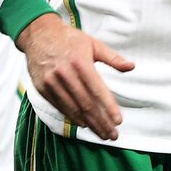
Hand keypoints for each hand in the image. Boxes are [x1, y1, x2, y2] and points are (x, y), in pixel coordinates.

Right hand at [16, 15, 134, 140]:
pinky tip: (84, 124)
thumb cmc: (69, 39)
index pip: (97, 90)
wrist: (38, 34)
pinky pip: (60, 107)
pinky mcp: (42, 88)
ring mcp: (52, 82)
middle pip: (86, 104)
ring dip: (89, 124)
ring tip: (102, 134)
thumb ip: (112, 58)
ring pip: (73, 109)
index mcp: (80, 62)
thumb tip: (132, 66)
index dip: (108, 107)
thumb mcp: (93, 43)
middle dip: (101, 122)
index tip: (119, 121)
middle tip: (113, 135)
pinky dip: (73, 117)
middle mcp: (65, 74)